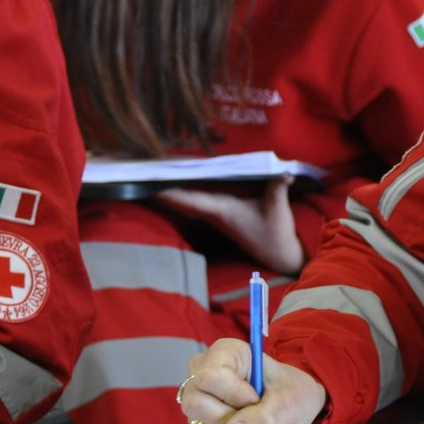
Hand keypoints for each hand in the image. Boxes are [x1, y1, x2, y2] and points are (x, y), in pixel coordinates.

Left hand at [156, 176, 304, 275]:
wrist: (278, 256)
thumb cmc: (275, 235)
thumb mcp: (278, 209)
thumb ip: (277, 187)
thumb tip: (283, 170)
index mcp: (220, 210)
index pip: (187, 199)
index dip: (166, 191)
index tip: (146, 182)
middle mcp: (212, 212)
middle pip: (179, 197)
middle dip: (160, 184)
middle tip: (139, 167)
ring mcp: (214, 214)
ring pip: (185, 198)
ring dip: (169, 186)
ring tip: (152, 169)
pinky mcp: (220, 213)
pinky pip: (195, 199)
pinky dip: (184, 189)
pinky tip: (177, 178)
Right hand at [180, 338, 326, 423]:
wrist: (299, 408)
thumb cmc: (292, 392)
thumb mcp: (287, 403)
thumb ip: (261, 418)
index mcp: (226, 353)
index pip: (209, 376)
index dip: (234, 396)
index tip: (257, 400)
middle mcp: (205, 374)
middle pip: (196, 403)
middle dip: (235, 422)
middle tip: (265, 421)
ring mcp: (202, 402)